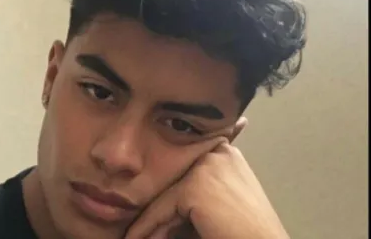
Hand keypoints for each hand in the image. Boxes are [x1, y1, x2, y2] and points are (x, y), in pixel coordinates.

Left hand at [125, 132, 288, 238]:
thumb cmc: (246, 231)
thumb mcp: (221, 201)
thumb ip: (198, 195)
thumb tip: (165, 206)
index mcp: (225, 153)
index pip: (188, 169)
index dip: (171, 191)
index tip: (153, 212)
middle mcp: (217, 151)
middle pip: (177, 180)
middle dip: (160, 206)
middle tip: (139, 227)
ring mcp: (207, 166)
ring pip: (168, 195)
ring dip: (151, 220)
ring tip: (135, 235)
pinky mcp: (196, 186)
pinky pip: (163, 209)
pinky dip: (147, 227)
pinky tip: (134, 238)